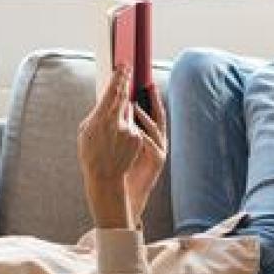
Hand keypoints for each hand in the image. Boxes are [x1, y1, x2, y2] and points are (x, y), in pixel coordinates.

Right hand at [77, 66, 141, 228]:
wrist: (105, 176)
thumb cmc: (90, 153)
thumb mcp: (86, 130)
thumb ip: (97, 113)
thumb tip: (106, 100)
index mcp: (102, 119)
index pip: (114, 92)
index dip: (120, 77)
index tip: (124, 65)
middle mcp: (117, 122)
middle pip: (124, 97)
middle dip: (125, 83)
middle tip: (128, 70)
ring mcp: (130, 130)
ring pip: (127, 114)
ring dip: (121, 115)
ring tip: (111, 132)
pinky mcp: (138, 138)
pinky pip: (133, 126)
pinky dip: (126, 128)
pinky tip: (117, 141)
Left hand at [125, 88, 167, 223]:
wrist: (122, 189)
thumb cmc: (119, 165)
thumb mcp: (119, 142)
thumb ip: (121, 126)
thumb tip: (115, 108)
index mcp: (147, 133)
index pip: (148, 110)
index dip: (145, 96)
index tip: (142, 83)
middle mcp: (156, 139)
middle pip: (158, 115)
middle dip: (154, 100)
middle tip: (148, 86)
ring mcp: (159, 148)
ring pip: (156, 128)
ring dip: (145, 116)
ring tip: (134, 106)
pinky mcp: (158, 160)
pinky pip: (152, 144)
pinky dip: (144, 135)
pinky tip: (136, 129)